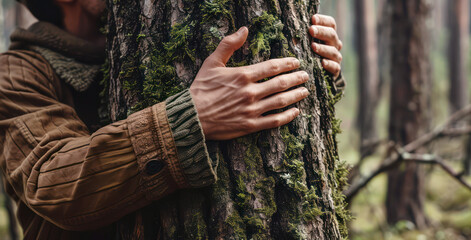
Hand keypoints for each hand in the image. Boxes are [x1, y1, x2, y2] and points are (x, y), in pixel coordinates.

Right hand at [190, 27, 309, 139]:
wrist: (191, 116)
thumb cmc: (200, 88)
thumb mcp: (211, 62)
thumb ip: (228, 44)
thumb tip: (244, 29)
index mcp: (243, 75)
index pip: (272, 67)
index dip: (287, 64)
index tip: (296, 62)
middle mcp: (250, 92)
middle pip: (281, 83)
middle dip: (296, 78)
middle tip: (305, 76)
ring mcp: (252, 110)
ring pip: (281, 101)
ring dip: (296, 95)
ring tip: (305, 91)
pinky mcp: (250, 125)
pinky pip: (274, 121)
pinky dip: (288, 116)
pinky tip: (295, 112)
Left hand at [309, 14, 342, 77]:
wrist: (319, 72)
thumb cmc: (309, 53)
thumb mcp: (308, 42)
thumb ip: (305, 34)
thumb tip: (292, 27)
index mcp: (329, 34)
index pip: (330, 23)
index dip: (322, 20)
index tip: (313, 19)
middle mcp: (334, 44)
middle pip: (332, 35)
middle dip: (321, 32)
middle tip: (311, 30)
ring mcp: (335, 57)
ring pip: (333, 51)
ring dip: (323, 48)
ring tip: (313, 46)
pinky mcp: (335, 69)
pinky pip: (335, 67)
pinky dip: (329, 64)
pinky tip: (323, 63)